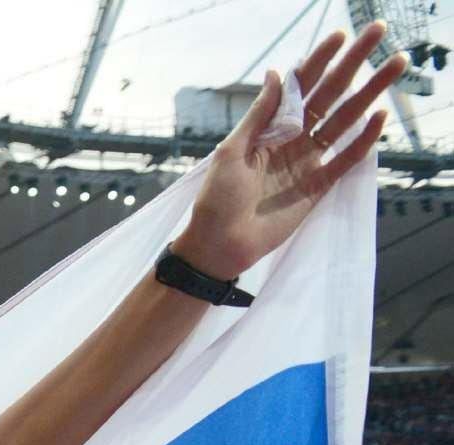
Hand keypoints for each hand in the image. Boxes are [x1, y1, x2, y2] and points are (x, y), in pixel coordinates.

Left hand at [177, 24, 406, 280]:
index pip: (299, 87)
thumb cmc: (216, 199)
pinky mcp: (317, 187)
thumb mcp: (232, 151)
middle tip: (377, 34)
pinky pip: (345, 159)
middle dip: (352, 65)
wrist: (218, 245)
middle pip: (329, 96)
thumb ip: (259, 115)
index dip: (319, 61)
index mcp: (269, 129)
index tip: (339, 37)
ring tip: (394, 66)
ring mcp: (307, 162)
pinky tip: (379, 116)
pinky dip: (363, 140)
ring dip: (369, 94)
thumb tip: (276, 73)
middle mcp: (292, 141)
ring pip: (343, 121)